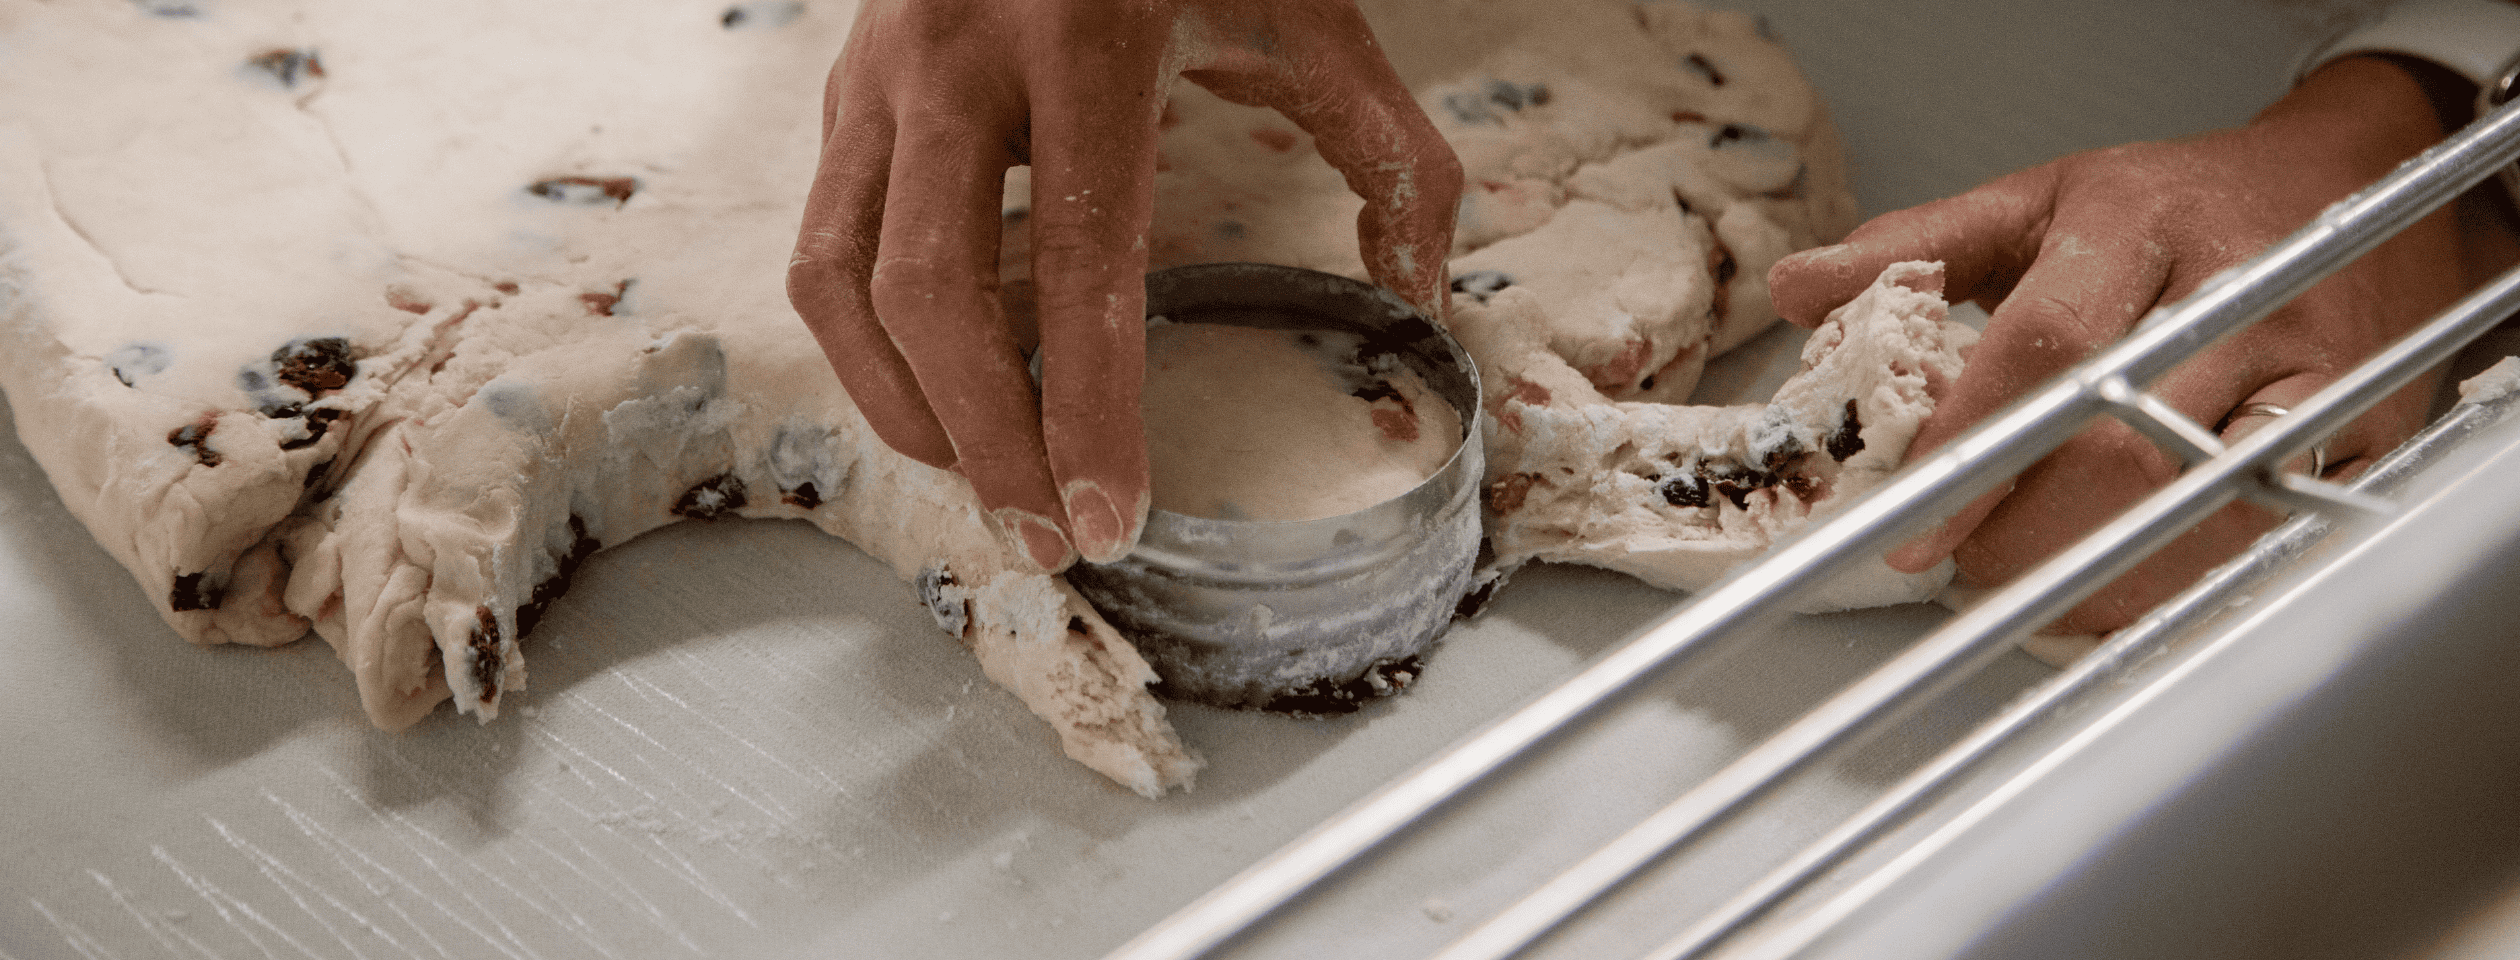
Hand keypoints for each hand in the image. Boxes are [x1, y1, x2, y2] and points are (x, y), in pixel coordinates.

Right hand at [786, 0, 1462, 570]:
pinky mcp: (844, 85)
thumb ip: (1389, 149)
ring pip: (843, 279)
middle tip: (1048, 540)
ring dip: (904, 408)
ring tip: (985, 484)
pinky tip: (942, 392)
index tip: (1110, 514)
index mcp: (1086, 32)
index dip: (1088, 403)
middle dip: (987, 441)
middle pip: (931, 289)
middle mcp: (959, 49)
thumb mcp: (1311, 9)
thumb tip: (1417, 294)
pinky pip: (827, 243)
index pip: (1080, 255)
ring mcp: (881, 66)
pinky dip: (872, 344)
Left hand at [1768, 56, 2467, 633]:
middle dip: (2025, 529)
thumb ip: (1917, 247)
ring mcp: (2315, 368)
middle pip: (2125, 446)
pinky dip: (2174, 580)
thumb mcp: (2041, 200)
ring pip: (2199, 504)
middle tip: (1959, 561)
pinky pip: (2265, 532)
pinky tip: (2110, 588)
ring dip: (2096, 569)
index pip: (2046, 347)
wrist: (2349, 187)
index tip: (1912, 521)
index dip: (1974, 447)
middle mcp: (2238, 294)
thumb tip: (1798, 289)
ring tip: (2024, 579)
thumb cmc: (2177, 206)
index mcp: (2138, 224)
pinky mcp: (2364, 430)